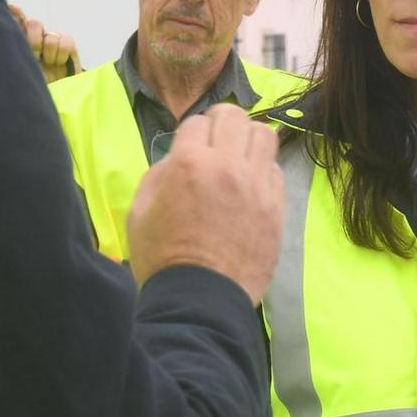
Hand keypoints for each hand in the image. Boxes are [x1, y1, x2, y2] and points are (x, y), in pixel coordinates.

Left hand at [9, 5, 79, 83]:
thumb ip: (18, 51)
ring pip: (50, 37)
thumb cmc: (36, 82)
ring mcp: (53, 38)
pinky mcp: (68, 44)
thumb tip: (12, 25)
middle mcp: (38, 36)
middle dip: (34, 41)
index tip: (12, 7)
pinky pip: (66, 42)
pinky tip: (59, 63)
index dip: (17, 12)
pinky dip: (62, 54)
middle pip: (35, 24)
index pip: (19, 20)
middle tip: (35, 57)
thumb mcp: (23, 69)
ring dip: (49, 54)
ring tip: (49, 64)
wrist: (57, 92)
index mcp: (23, 39)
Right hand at [128, 104, 283, 304]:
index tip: (190, 146)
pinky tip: (251, 185)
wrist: (200, 300)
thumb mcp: (139, 212)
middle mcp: (227, 166)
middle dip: (221, 122)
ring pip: (264, 135)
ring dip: (248, 139)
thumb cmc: (161, 259)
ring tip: (239, 155)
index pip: (196, 122)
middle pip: (234, 116)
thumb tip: (178, 158)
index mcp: (188, 164)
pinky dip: (263, 170)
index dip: (190, 133)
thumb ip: (158, 174)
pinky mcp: (276, 207)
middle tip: (216, 139)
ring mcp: (257, 186)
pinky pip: (276, 169)